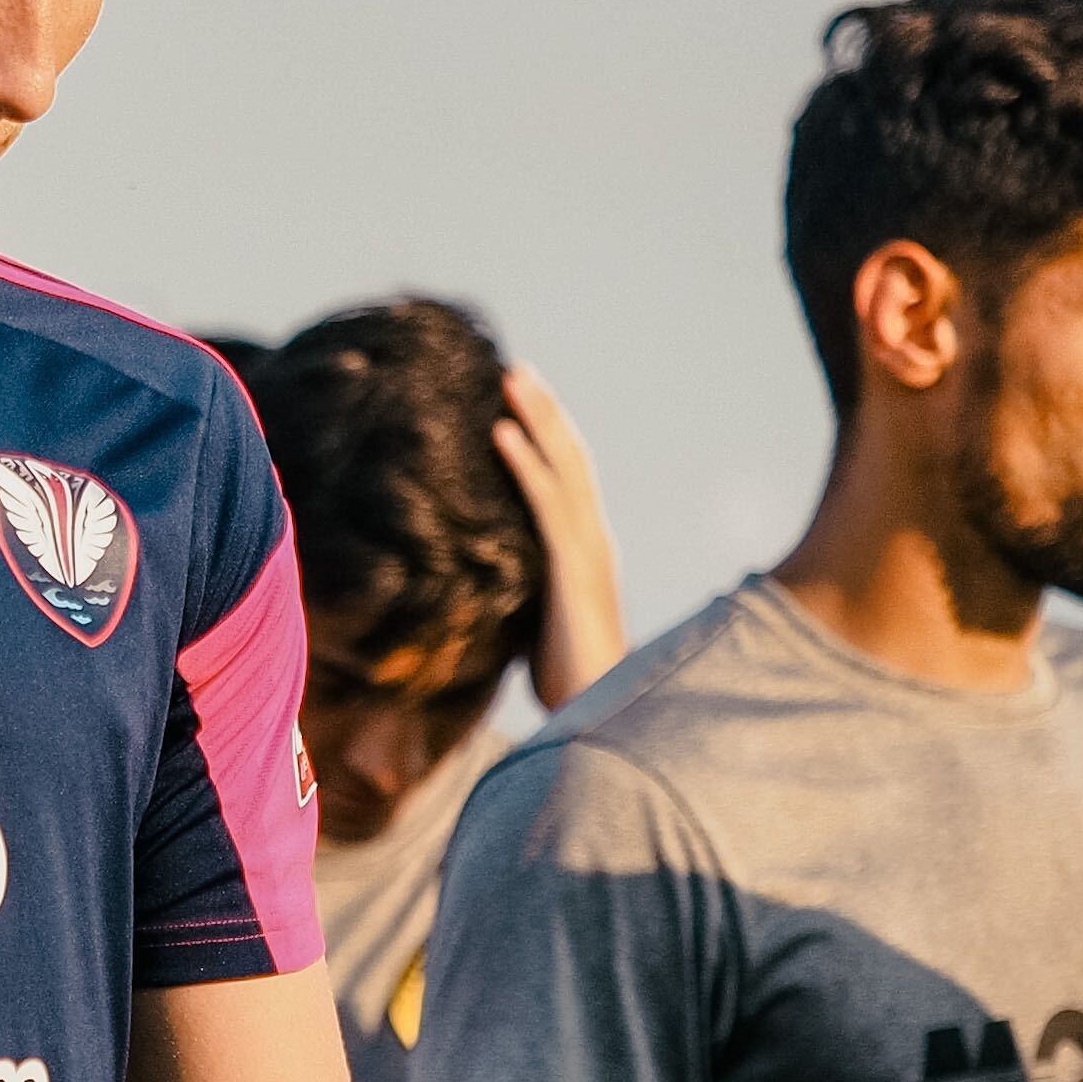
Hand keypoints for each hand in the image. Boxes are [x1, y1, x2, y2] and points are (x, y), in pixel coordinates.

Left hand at [492, 368, 623, 710]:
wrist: (601, 711)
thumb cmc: (567, 680)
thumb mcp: (536, 622)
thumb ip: (520, 593)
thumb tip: (481, 584)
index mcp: (585, 551)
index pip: (570, 480)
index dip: (550, 439)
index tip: (522, 403)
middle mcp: (593, 540)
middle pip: (572, 458)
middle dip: (545, 412)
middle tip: (517, 370)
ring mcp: (587, 550)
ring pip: (564, 467)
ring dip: (537, 418)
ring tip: (511, 377)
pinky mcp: (571, 568)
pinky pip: (545, 503)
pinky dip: (524, 462)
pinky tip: (500, 431)